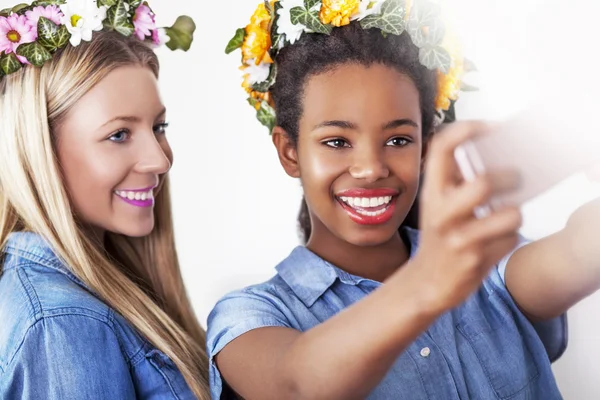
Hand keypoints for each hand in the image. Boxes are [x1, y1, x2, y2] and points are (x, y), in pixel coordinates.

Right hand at [413, 121, 522, 311]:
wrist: (426, 282)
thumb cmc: (440, 236)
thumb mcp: (438, 204)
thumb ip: (457, 180)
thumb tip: (497, 153)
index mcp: (431, 192)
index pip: (442, 148)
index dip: (468, 129)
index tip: (491, 128)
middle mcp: (441, 212)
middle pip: (483, 183)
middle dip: (510, 178)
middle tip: (515, 178)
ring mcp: (458, 237)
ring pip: (509, 215)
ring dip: (515, 213)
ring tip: (508, 214)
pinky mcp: (475, 259)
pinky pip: (511, 239)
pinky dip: (510, 237)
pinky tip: (497, 239)